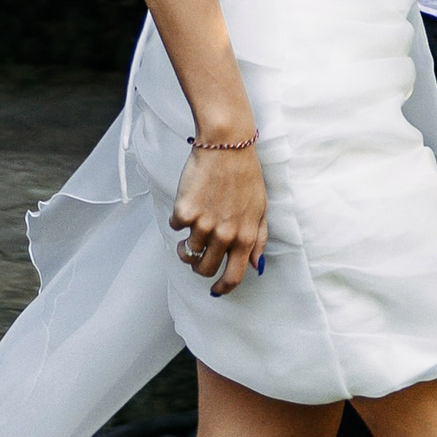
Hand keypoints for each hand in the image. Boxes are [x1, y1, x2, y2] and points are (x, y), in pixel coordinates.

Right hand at [170, 145, 268, 297]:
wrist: (227, 146)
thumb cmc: (246, 175)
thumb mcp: (262, 209)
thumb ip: (259, 239)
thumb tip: (257, 265)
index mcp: (246, 237)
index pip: (234, 276)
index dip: (223, 288)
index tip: (216, 290)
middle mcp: (225, 236)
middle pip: (205, 270)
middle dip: (200, 267)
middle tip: (199, 256)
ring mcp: (203, 225)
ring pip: (187, 253)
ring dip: (186, 245)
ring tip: (192, 228)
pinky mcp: (184, 212)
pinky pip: (174, 228)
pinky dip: (178, 220)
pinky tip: (188, 205)